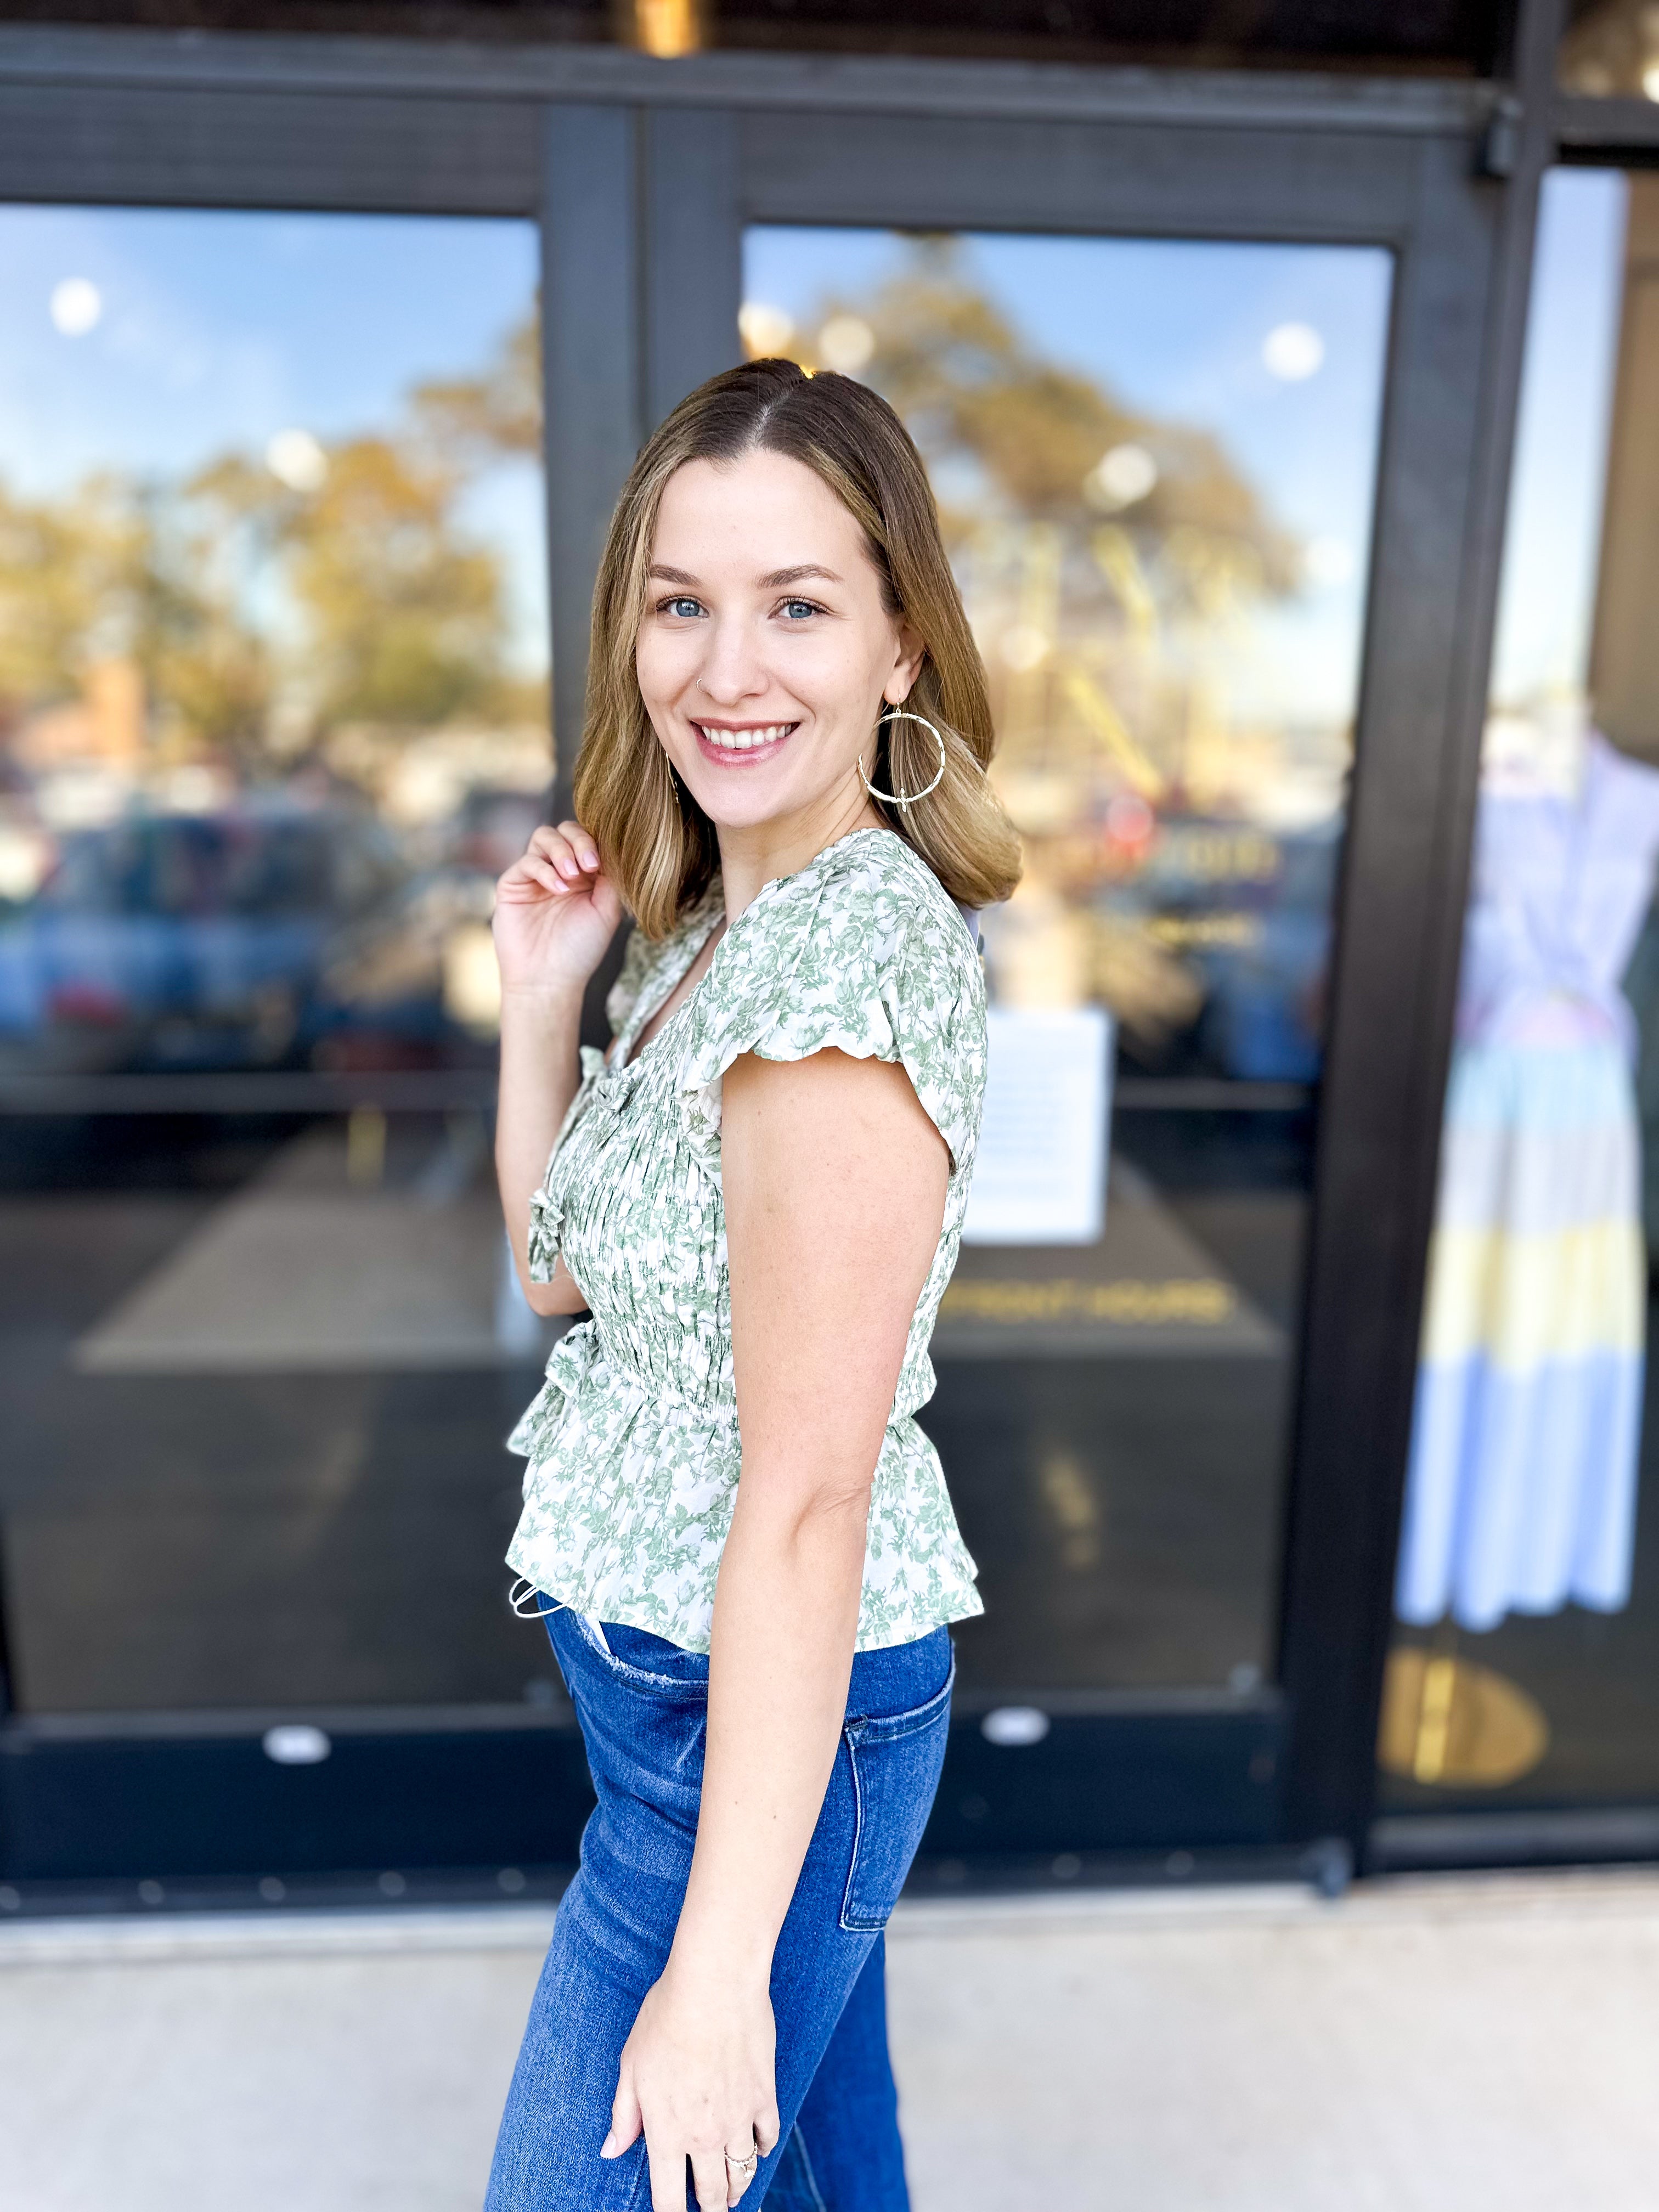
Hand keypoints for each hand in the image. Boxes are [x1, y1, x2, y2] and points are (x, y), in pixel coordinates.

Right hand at [493, 820, 622, 998]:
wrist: (549, 980)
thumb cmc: (581, 949)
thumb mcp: (607, 911)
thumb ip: (612, 878)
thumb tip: (615, 848)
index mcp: (585, 874)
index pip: (590, 839)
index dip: (597, 842)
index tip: (602, 864)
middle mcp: (559, 869)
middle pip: (566, 830)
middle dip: (580, 841)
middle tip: (589, 865)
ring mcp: (535, 875)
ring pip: (544, 836)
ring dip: (562, 851)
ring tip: (573, 876)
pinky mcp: (513, 883)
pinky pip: (527, 861)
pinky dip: (545, 870)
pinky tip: (558, 890)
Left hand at [602, 1963, 781, 2209]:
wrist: (716, 1983)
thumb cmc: (666, 2017)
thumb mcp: (631, 2065)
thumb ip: (624, 2114)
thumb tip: (612, 2151)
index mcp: (667, 2131)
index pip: (668, 2199)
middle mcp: (705, 2135)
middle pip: (712, 2195)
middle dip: (710, 2210)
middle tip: (709, 2210)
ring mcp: (739, 2118)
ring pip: (742, 2174)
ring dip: (735, 2189)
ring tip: (731, 2194)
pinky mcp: (765, 2096)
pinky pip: (767, 2139)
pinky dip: (760, 2150)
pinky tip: (753, 2149)